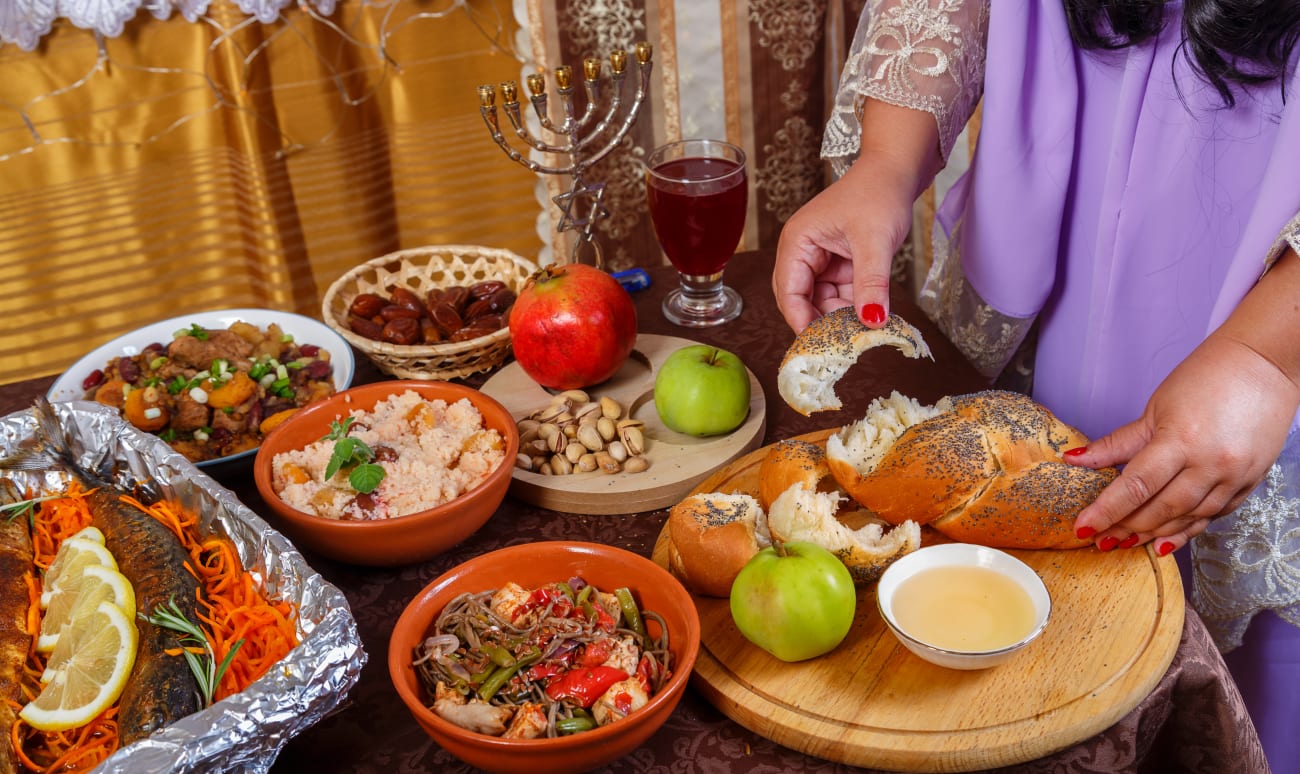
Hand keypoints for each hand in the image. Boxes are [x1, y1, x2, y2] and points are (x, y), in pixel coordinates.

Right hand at [771, 98, 943, 332]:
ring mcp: (820, 260)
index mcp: (797, 242)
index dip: (801, 319)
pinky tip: (869, 314)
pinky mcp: (838, 264)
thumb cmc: (878, 193)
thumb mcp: (875, 241)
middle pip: (800, 300)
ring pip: (822, 301)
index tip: (821, 345)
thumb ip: (871, 283)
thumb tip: (871, 321)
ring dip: (840, 316)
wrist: (896, 171)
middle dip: (820, 321)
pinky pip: (839, 294)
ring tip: (863, 329)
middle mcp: (802, 252)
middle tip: (843, 344)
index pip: (788, 292)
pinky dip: (853, 306)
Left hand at [1067, 332, 1299, 553]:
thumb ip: (1118, 443)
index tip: (1084, 527)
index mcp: (1181, 439)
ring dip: (1155, 534)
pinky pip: (1214, 515)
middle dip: (1127, 528)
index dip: (1107, 511)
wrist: (1264, 365)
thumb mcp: (1155, 409)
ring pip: (1188, 518)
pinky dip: (1188, 528)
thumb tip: (1076, 459)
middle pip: (1161, 509)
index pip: (1136, 486)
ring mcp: (1234, 476)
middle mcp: (1211, 463)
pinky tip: (1166, 536)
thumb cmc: (1206, 378)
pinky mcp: (1251, 483)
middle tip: (1101, 539)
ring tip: (1127, 541)